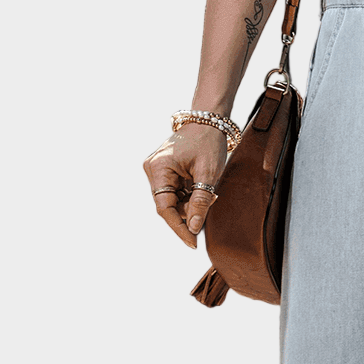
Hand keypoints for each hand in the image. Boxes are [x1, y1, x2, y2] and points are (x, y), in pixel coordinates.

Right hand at [143, 123, 227, 247]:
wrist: (209, 120)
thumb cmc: (209, 142)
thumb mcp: (209, 174)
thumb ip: (200, 202)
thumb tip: (193, 229)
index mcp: (158, 168)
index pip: (164, 208)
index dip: (178, 228)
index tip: (192, 243)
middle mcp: (152, 170)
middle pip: (168, 205)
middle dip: (188, 213)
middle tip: (209, 212)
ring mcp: (157, 170)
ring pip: (173, 200)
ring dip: (191, 205)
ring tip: (211, 195)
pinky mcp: (165, 171)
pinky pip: (176, 192)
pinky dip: (190, 197)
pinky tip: (205, 192)